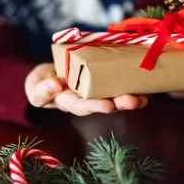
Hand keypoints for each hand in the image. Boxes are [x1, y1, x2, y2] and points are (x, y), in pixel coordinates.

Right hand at [24, 63, 148, 115]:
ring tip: (144, 97)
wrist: (49, 76)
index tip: (107, 106)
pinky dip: (135, 86)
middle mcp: (86, 100)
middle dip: (120, 103)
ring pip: (115, 97)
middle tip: (133, 101)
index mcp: (69, 102)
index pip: (82, 106)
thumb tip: (56, 85)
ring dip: (131, 98)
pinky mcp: (105, 81)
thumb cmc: (41, 83)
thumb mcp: (34, 87)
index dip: (95, 106)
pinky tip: (148, 87)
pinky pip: (121, 85)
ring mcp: (97, 92)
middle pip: (105, 104)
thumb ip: (41, 90)